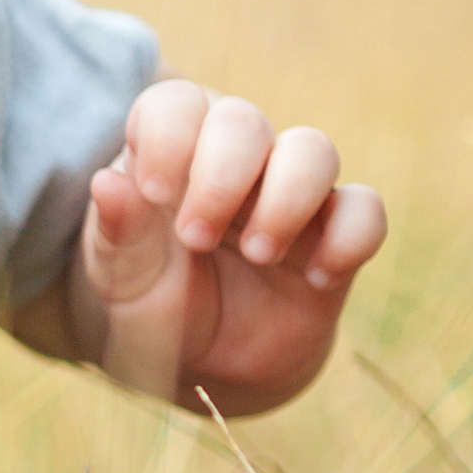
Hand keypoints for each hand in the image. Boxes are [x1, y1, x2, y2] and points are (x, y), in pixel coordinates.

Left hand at [62, 80, 384, 414]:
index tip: (155, 192)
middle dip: (221, 175)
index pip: (176, 104)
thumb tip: (106, 182)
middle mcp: (234, 163)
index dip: (169, 135)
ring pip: (314, 150)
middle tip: (195, 239)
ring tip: (258, 254)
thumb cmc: (153, 306)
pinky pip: (365, 211)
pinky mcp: (334, 237)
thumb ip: (118, 231)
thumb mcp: (121, 277)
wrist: (200, 368)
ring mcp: (289, 196)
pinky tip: (316, 277)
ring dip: (288, 197)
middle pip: (243, 120)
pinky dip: (349, 237)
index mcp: (172, 156)